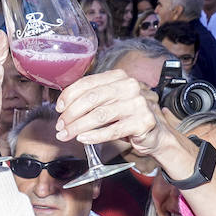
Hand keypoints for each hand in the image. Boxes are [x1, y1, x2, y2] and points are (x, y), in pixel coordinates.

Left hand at [55, 69, 183, 162]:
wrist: (156, 133)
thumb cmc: (128, 116)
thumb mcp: (111, 100)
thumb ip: (92, 98)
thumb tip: (63, 107)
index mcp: (119, 77)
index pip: (88, 83)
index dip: (69, 96)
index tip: (59, 108)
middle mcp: (129, 86)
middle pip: (91, 99)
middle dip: (71, 114)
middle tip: (60, 126)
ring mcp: (138, 103)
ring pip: (99, 115)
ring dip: (78, 127)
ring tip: (66, 134)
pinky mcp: (143, 122)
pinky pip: (112, 130)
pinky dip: (94, 136)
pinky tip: (82, 139)